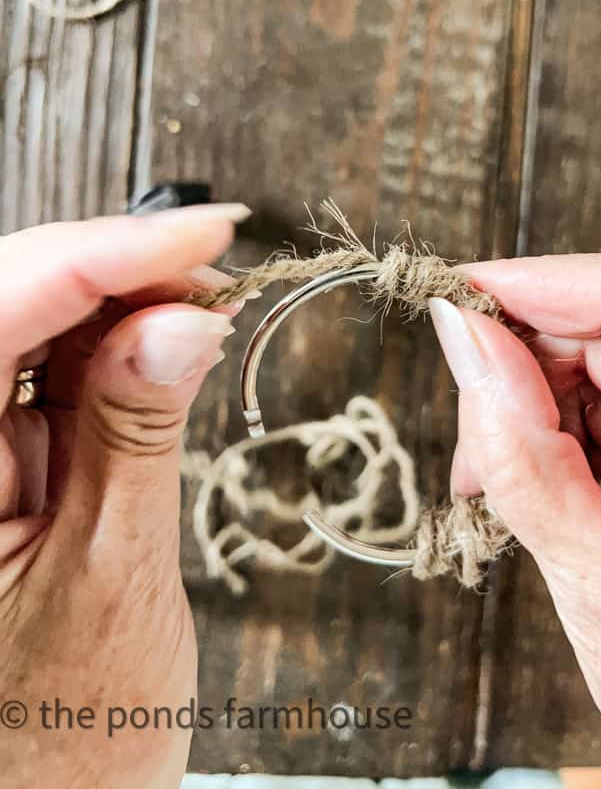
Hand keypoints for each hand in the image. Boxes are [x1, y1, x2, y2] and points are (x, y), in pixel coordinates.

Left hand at [0, 204, 247, 786]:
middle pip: (2, 304)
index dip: (102, 254)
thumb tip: (181, 318)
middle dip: (110, 271)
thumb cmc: (65, 740)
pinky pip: (36, 373)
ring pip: (20, 327)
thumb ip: (138, 435)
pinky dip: (105, 348)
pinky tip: (159, 343)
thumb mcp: (115, 575)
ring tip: (201, 307)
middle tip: (211, 269)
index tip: (202, 231)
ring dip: (114, 304)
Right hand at [429, 250, 600, 788]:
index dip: (542, 284)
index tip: (455, 299)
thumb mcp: (593, 579)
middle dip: (523, 362)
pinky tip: (533, 485)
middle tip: (465, 433)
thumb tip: (462, 338)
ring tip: (492, 483)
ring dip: (533, 404)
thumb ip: (519, 455)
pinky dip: (556, 432)